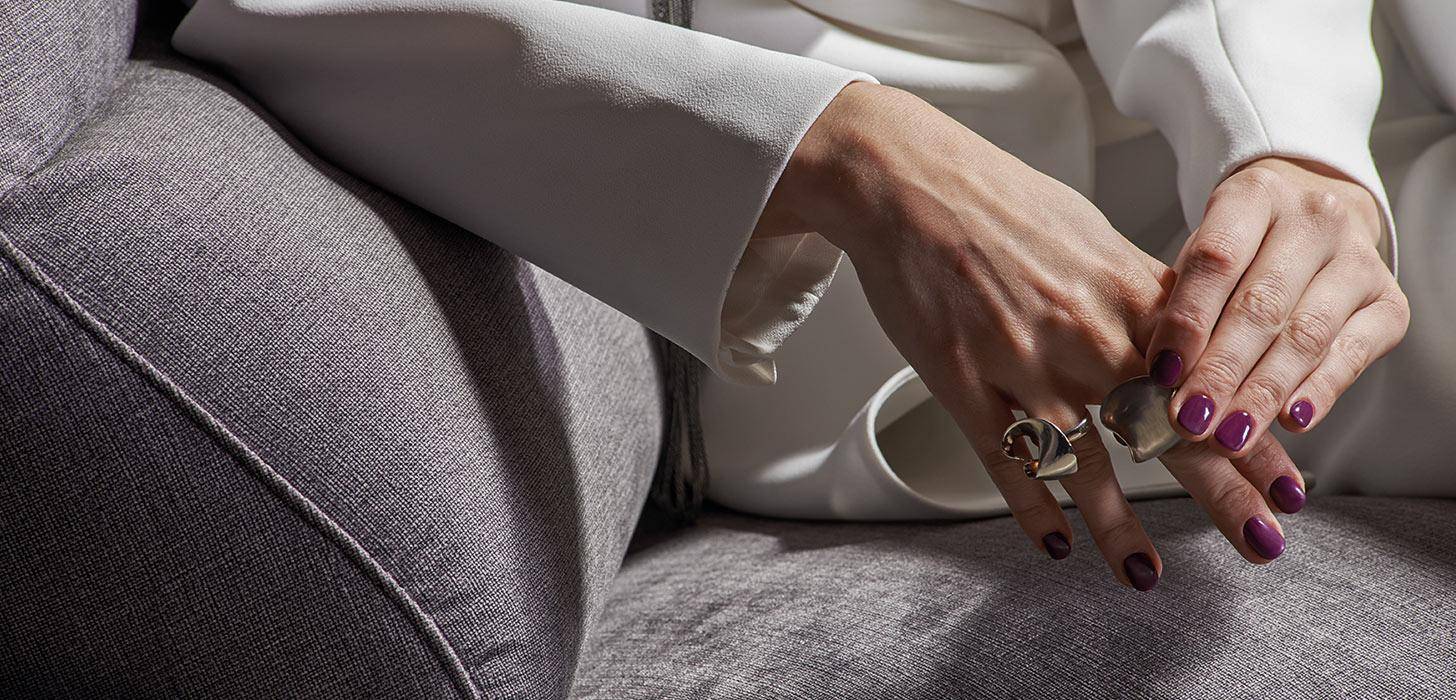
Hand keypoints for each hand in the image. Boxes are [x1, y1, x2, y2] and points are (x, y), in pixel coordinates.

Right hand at [759, 83, 1301, 587]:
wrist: (907, 181)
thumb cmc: (997, 200)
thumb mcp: (1090, 232)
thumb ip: (1138, 291)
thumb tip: (1181, 330)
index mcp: (1122, 292)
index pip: (1205, 380)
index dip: (1251, 436)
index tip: (1288, 483)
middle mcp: (1082, 332)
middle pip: (1162, 428)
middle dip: (1220, 491)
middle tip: (1262, 542)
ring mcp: (1019, 361)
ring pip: (1081, 460)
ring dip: (1120, 525)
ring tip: (1146, 576)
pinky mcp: (961, 380)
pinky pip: (1004, 457)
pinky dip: (1032, 506)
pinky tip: (1056, 543)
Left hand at [1146, 157, 1409, 464]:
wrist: (1318, 217)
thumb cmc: (1244, 244)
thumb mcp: (1204, 251)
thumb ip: (1184, 300)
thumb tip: (1159, 376)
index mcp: (1255, 194)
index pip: (1216, 259)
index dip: (1187, 321)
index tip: (1162, 374)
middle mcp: (1315, 219)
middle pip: (1262, 305)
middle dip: (1222, 372)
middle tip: (1191, 419)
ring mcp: (1358, 259)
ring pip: (1306, 334)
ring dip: (1263, 393)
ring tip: (1229, 435)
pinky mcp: (1390, 302)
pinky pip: (1354, 353)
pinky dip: (1319, 391)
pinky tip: (1291, 420)